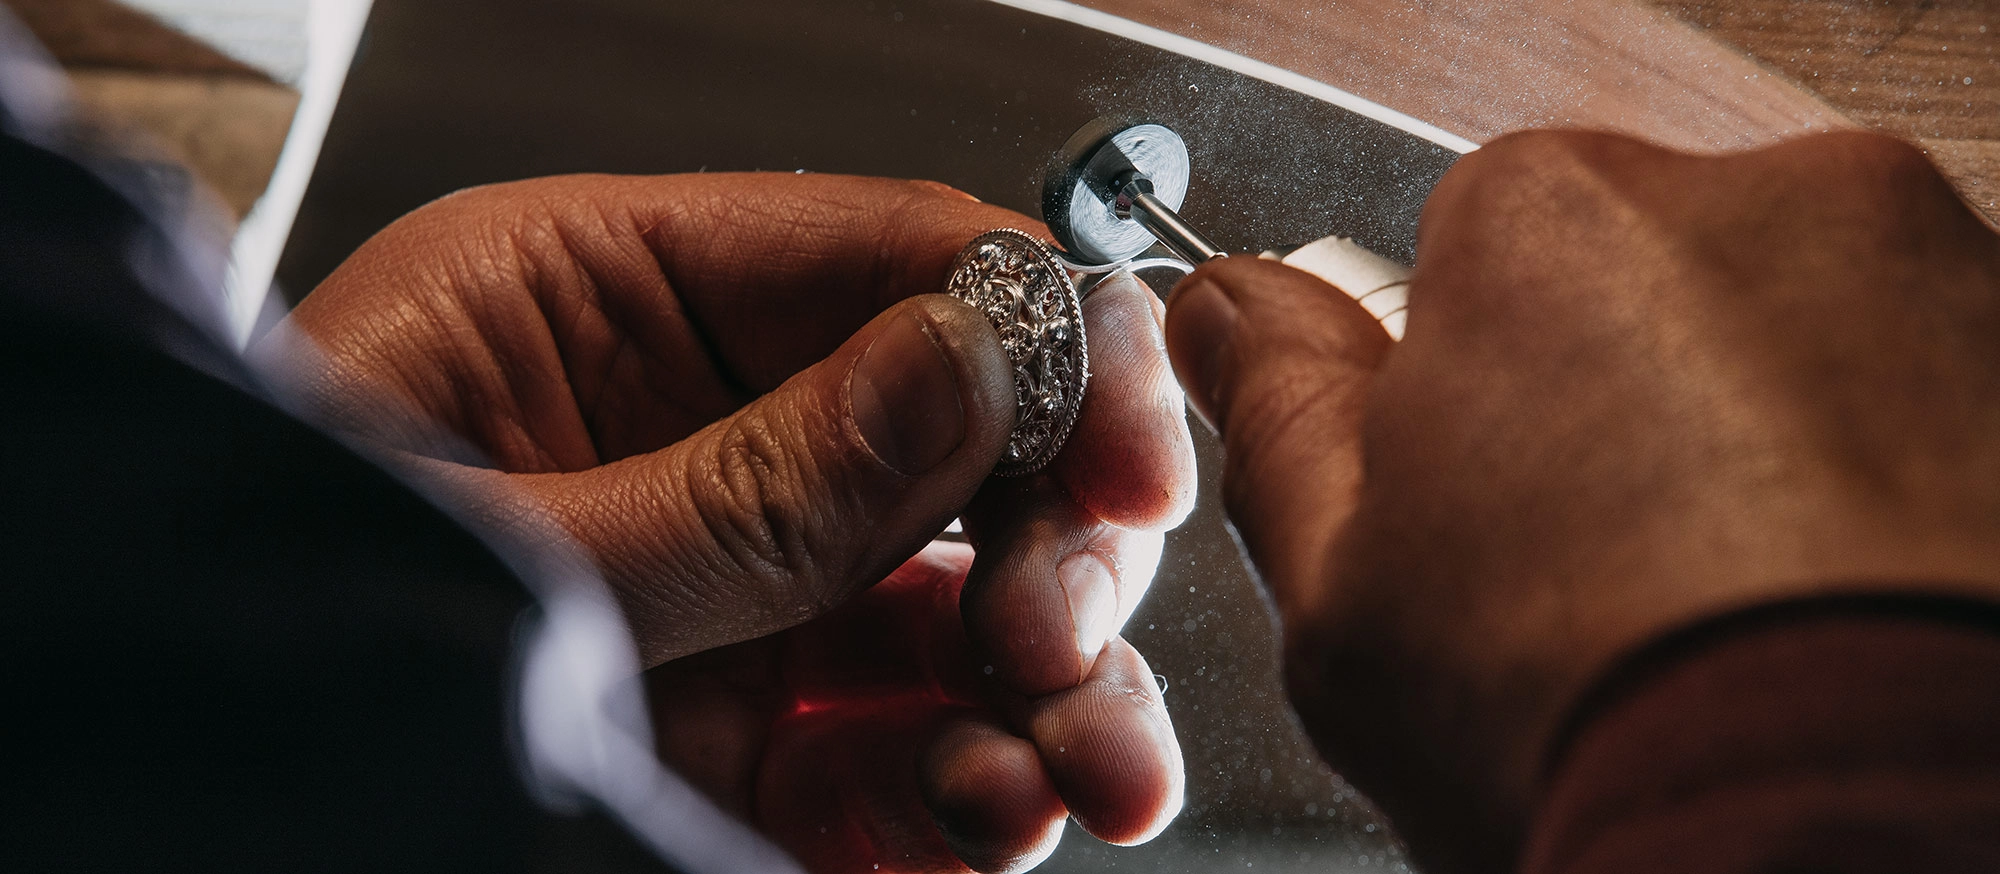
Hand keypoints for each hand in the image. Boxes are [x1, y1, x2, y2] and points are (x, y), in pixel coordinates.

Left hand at [257, 174, 1195, 871]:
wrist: (153, 803)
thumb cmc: (239, 616)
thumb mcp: (501, 538)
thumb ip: (752, 475)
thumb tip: (976, 362)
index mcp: (603, 305)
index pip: (891, 264)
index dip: (1045, 346)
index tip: (1127, 458)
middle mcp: (691, 441)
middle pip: (963, 453)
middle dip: (1053, 549)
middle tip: (1058, 638)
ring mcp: (727, 600)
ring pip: (955, 621)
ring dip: (1048, 699)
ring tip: (1082, 774)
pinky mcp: (735, 743)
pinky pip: (892, 754)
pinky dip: (964, 798)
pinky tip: (990, 822)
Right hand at [1162, 131, 1999, 872]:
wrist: (1861, 835)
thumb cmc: (1601, 721)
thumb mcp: (1345, 585)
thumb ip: (1277, 406)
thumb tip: (1230, 312)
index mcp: (1549, 224)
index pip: (1471, 261)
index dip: (1469, 396)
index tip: (1488, 503)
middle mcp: (1757, 203)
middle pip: (1645, 286)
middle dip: (1620, 402)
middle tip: (1607, 575)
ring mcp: (1933, 275)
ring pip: (1793, 339)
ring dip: (1762, 438)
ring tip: (1738, 605)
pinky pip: (1923, 392)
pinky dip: (1886, 475)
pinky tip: (1841, 599)